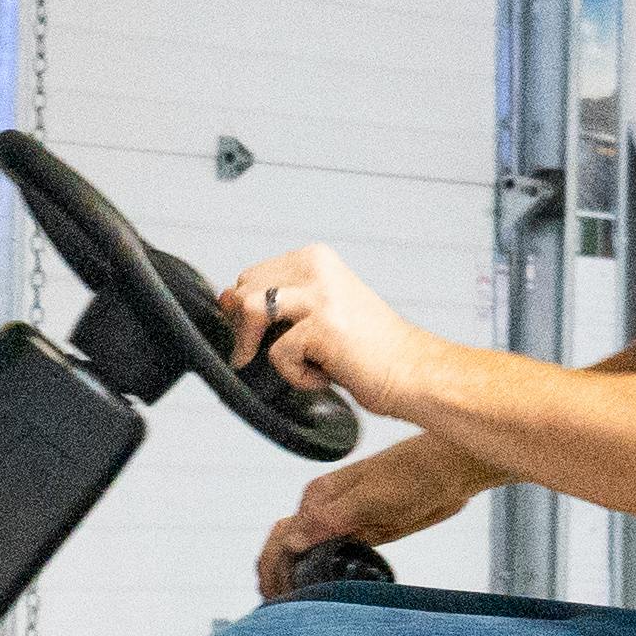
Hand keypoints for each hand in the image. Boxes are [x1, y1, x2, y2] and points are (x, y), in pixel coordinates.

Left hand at [213, 237, 413, 413]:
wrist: (412, 371)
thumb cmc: (367, 349)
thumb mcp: (316, 314)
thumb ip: (274, 303)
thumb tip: (222, 298)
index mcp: (315, 258)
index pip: (251, 277)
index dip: (248, 314)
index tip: (268, 339)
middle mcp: (316, 267)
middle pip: (244, 291)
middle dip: (250, 331)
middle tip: (286, 355)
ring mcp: (320, 294)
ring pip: (251, 311)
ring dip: (263, 348)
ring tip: (298, 365)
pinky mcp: (323, 325)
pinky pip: (276, 353)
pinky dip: (295, 376)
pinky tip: (325, 377)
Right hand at [261, 435, 483, 592]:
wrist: (448, 469)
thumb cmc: (412, 475)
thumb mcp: (370, 498)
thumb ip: (329, 519)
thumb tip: (292, 540)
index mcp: (317, 498)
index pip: (282, 539)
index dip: (275, 570)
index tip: (282, 597)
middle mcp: (322, 510)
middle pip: (284, 548)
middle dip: (276, 576)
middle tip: (281, 607)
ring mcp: (339, 523)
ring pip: (304, 555)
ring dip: (293, 578)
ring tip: (290, 607)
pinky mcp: (358, 533)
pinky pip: (328, 557)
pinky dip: (316, 575)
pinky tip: (317, 593)